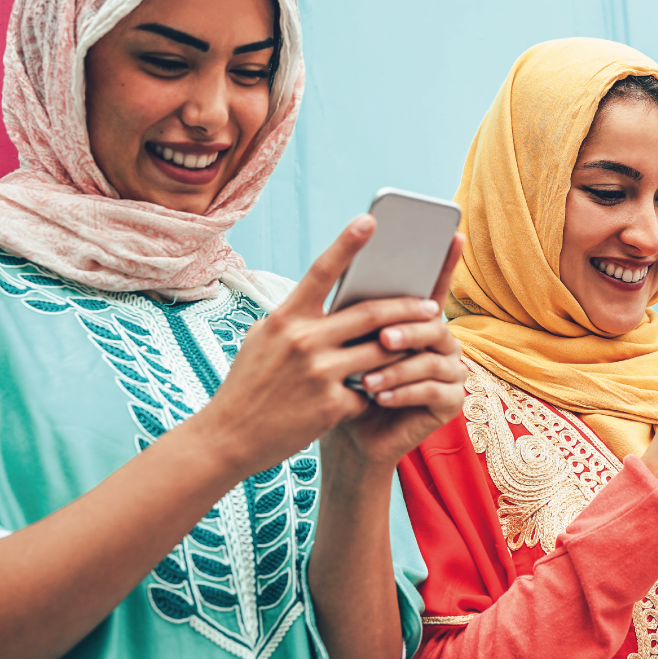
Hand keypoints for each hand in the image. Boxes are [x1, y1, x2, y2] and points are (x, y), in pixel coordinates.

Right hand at [192, 216, 458, 477]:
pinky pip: (370, 390)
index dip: (347, 244)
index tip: (370, 219)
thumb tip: (336, 300)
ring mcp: (319, 373)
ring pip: (381, 351)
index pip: (321, 271)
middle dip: (407, 308)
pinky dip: (378, 390)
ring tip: (423, 343)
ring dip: (405, 348)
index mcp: (285, 319)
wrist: (226, 439)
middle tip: (431, 306)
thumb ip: (299, 319)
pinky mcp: (331, 406)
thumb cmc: (249, 385)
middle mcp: (303, 341)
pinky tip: (381, 394)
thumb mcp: (265, 341)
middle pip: (371, 314)